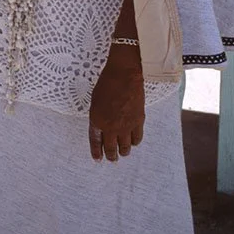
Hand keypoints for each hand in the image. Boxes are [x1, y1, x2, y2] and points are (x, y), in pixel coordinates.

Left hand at [88, 45, 144, 162]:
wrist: (124, 74)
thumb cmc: (107, 82)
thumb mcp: (95, 100)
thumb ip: (98, 115)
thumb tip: (102, 125)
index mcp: (96, 120)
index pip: (95, 142)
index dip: (96, 152)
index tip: (97, 158)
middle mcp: (110, 126)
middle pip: (111, 148)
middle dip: (111, 156)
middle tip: (112, 159)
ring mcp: (125, 126)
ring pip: (125, 147)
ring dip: (123, 152)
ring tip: (123, 152)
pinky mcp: (138, 122)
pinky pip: (137, 139)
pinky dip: (135, 142)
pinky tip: (133, 141)